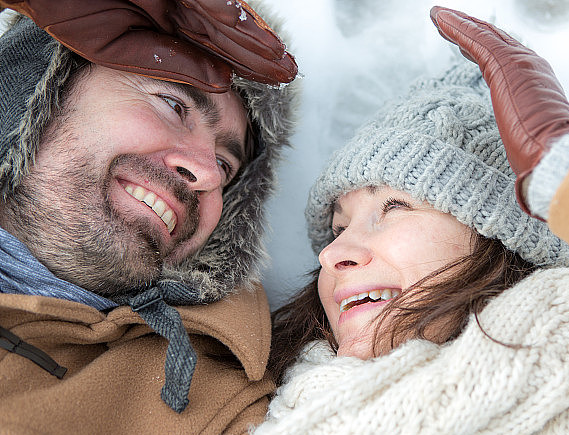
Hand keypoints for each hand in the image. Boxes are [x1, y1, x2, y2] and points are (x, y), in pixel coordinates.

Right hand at [3, 0, 296, 92]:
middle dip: (259, 53)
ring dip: (251, 35)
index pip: (214, 49)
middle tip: (290, 71)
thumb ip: (170, 63)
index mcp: (166, 24)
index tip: (275, 81)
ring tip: (279, 57)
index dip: (246, 65)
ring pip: (220, 12)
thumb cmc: (67, 6)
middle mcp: (176, 3)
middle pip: (226, 33)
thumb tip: (221, 81)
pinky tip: (242, 24)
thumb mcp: (120, 48)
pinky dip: (220, 6)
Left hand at [430, 7, 568, 197]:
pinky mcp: (506, 65)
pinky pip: (476, 40)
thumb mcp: (533, 146)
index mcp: (537, 83)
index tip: (465, 45)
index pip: (506, 58)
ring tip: (438, 16)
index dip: (484, 47)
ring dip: (459, 24)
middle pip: (494, 40)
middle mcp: (532, 66)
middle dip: (470, 29)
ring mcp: (520, 63)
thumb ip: (526, 144)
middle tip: (447, 21)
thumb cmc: (548, 159)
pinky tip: (439, 19)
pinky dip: (456, 28)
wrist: (558, 157)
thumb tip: (525, 169)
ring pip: (484, 35)